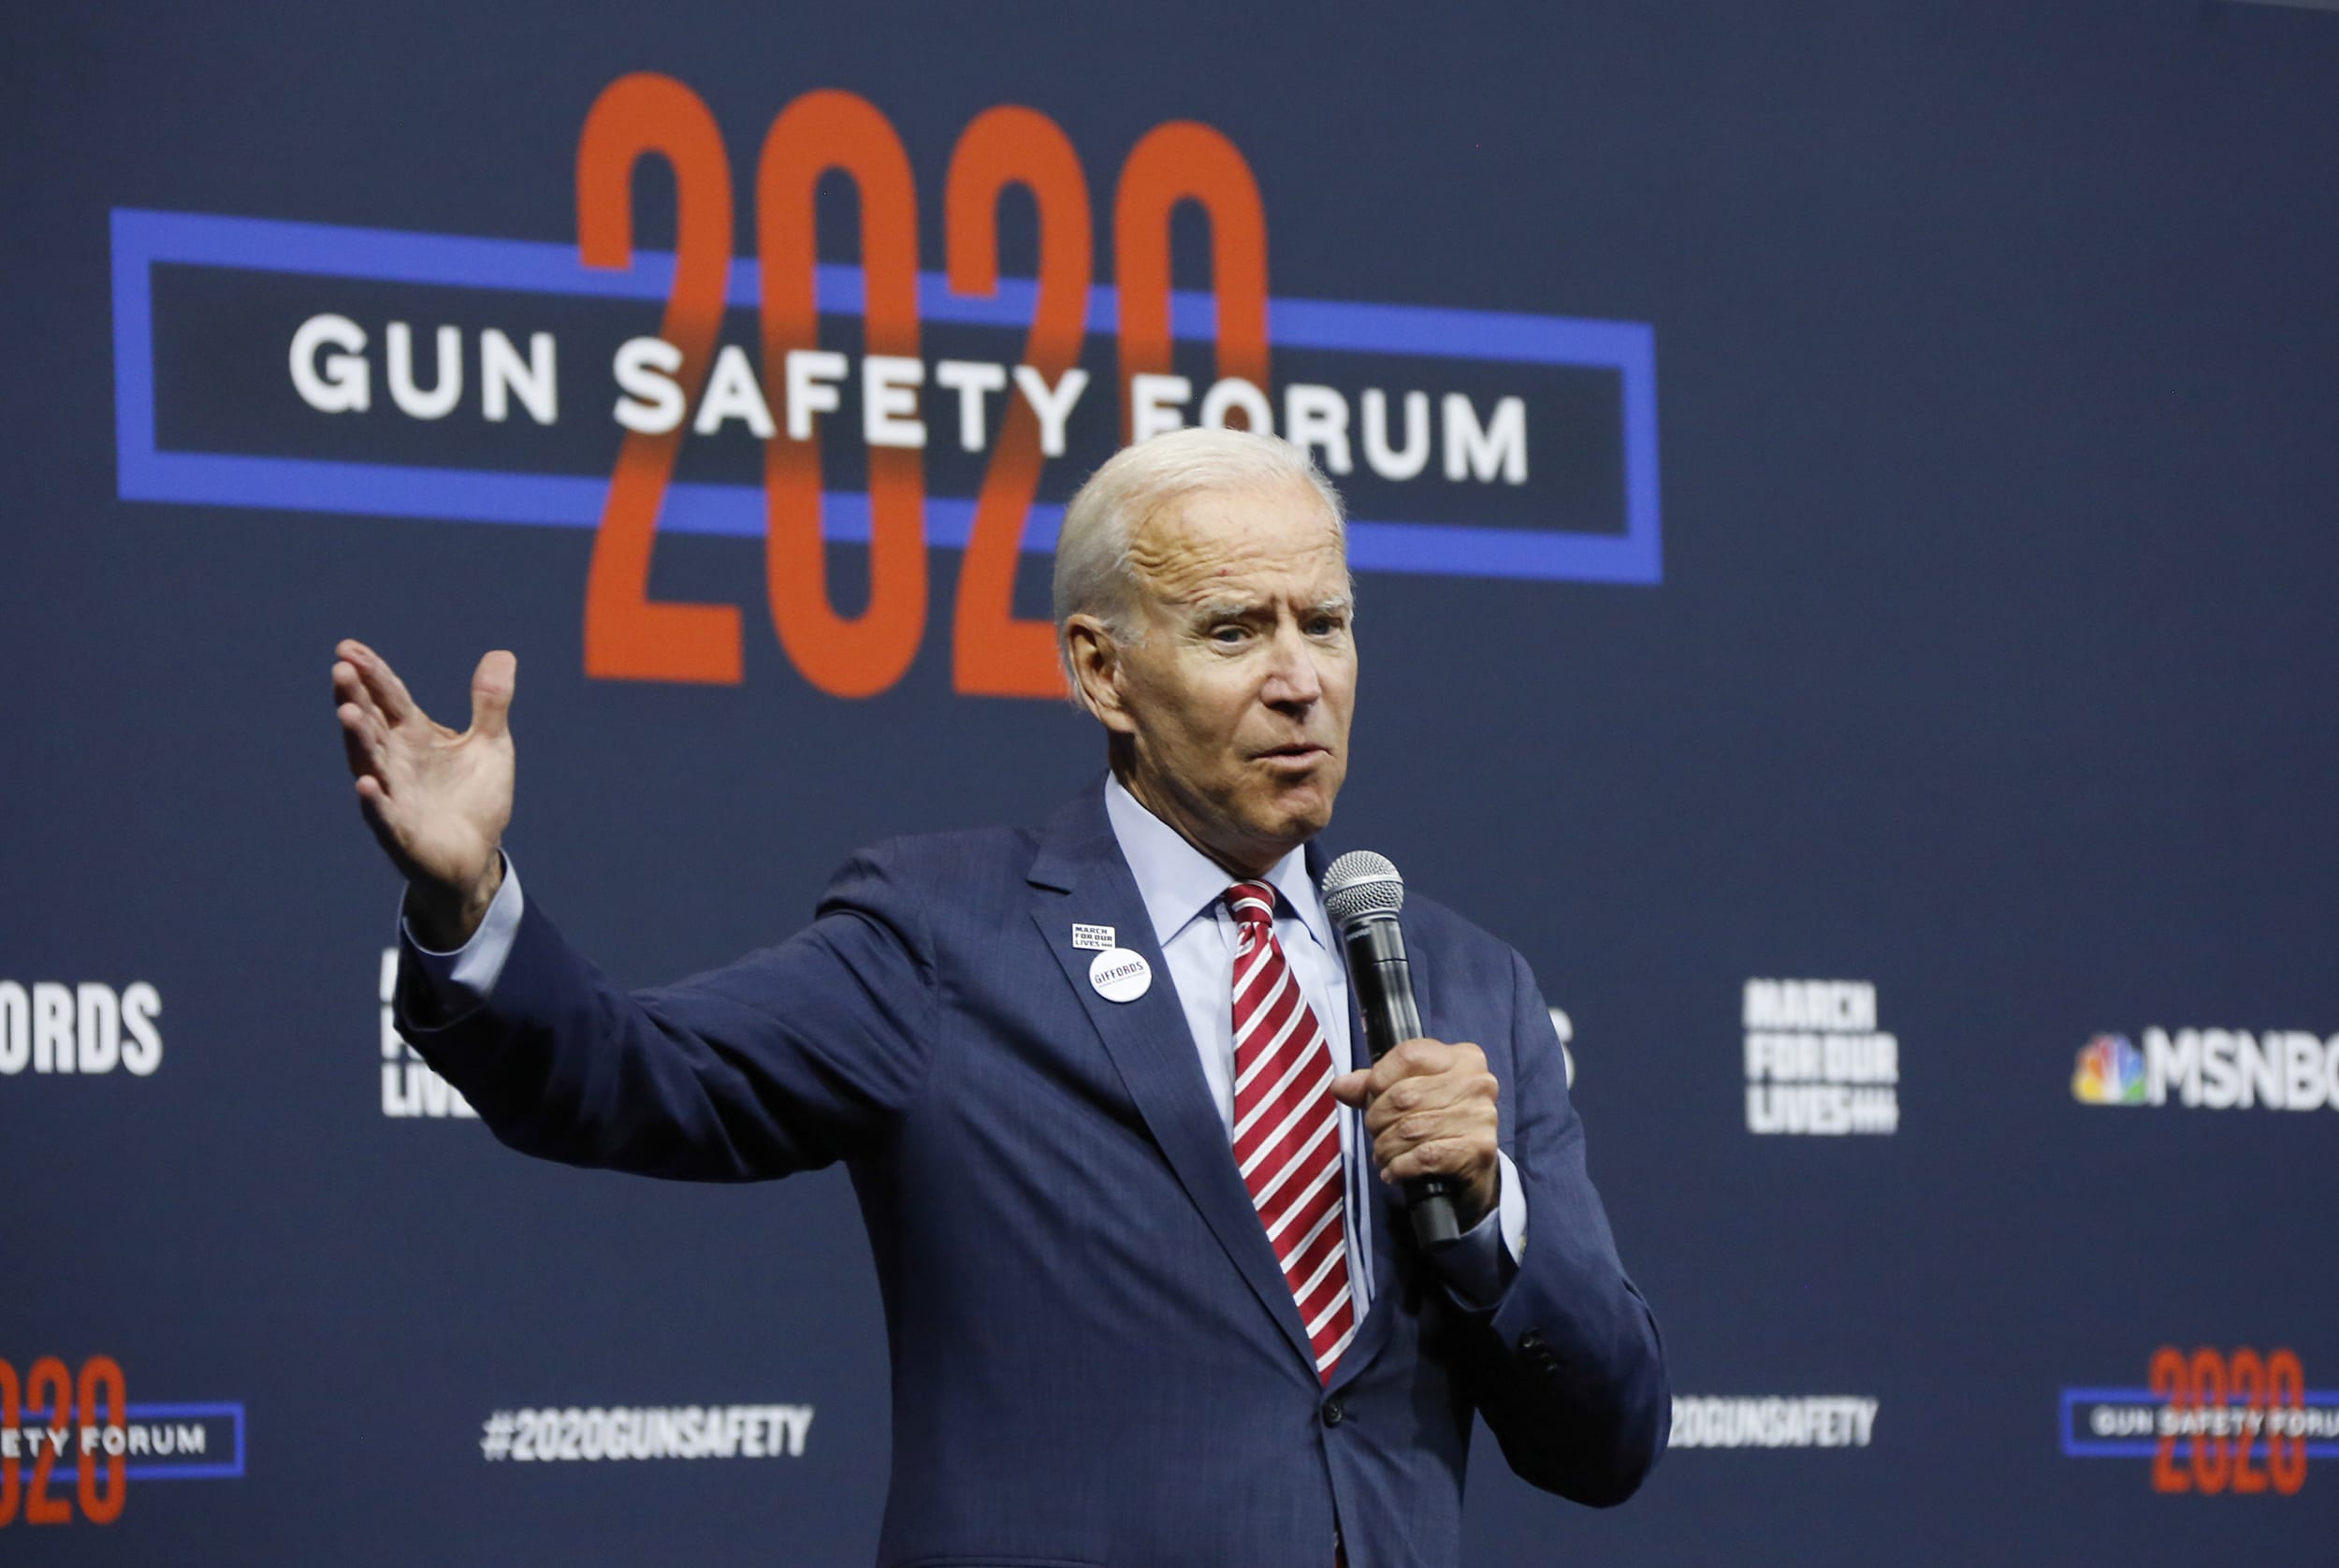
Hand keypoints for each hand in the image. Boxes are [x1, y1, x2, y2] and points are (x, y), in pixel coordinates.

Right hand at [332, 640, 515, 947]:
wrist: (475, 857)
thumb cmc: (474, 798)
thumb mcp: (489, 744)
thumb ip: (490, 703)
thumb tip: (501, 654)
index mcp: (414, 736)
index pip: (389, 698)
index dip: (372, 673)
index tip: (348, 647)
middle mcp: (396, 762)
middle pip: (372, 724)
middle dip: (356, 697)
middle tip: (341, 668)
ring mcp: (394, 796)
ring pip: (370, 763)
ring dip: (358, 739)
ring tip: (347, 711)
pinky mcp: (401, 832)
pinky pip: (384, 816)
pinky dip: (375, 801)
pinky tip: (366, 784)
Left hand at [1332, 1038, 1500, 1228]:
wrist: (1473, 1171)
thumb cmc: (1437, 1124)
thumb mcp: (1408, 1096)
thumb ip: (1374, 1087)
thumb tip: (1340, 1087)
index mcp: (1461, 1058)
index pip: (1407, 1055)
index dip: (1379, 1079)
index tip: (1372, 1099)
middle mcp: (1476, 1082)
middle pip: (1404, 1095)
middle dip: (1378, 1119)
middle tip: (1375, 1133)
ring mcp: (1481, 1116)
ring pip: (1411, 1129)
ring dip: (1386, 1147)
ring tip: (1382, 1154)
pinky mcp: (1479, 1149)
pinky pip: (1425, 1156)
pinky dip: (1400, 1167)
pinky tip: (1393, 1171)